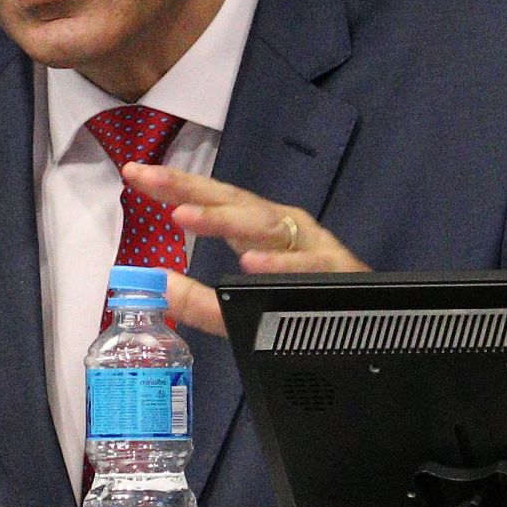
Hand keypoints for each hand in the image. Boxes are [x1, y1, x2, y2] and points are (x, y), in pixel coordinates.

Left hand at [118, 163, 367, 336]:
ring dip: (224, 220)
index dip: (175, 185)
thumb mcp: (240, 310)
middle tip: (150, 179)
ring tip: (185, 216)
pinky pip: (306, 265)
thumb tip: (151, 285)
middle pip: (234, 201)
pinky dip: (278, 265)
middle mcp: (284, 230)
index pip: (212, 201)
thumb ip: (197, 301)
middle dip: (191, 188)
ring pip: (266, 225)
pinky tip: (250, 264)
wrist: (372, 333)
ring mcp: (312, 247)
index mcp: (261, 232)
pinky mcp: (336, 273)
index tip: (134, 173)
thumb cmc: (303, 311)